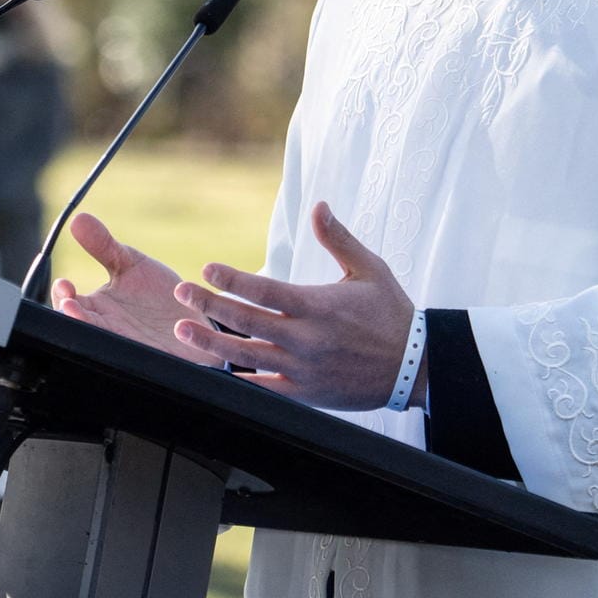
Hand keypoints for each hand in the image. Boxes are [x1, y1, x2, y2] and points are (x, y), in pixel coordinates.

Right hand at [49, 213, 223, 367]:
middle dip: (71, 317)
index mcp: (96, 307)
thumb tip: (78, 218)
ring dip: (94, 333)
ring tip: (85, 318)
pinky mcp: (151, 359)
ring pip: (103, 345)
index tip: (65, 285)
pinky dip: (134, 351)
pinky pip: (138, 359)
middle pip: (79, 327)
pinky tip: (136, 338)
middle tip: (69, 305)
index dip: (62, 296)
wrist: (197, 319)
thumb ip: (104, 245)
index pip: (69, 303)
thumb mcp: (131, 264)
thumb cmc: (157, 295)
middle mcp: (107, 329)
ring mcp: (128, 346)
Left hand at [171, 201, 417, 409]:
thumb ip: (339, 238)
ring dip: (210, 342)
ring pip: (246, 355)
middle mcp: (306, 338)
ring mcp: (303, 368)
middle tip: (182, 292)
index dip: (231, 278)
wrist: (415, 367)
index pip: (264, 289)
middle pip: (245, 320)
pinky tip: (212, 369)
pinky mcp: (305, 392)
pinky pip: (263, 388)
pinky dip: (236, 379)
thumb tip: (319, 205)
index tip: (207, 268)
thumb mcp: (369, 270)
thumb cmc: (391, 314)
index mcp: (317, 305)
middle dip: (208, 305)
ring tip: (182, 329)